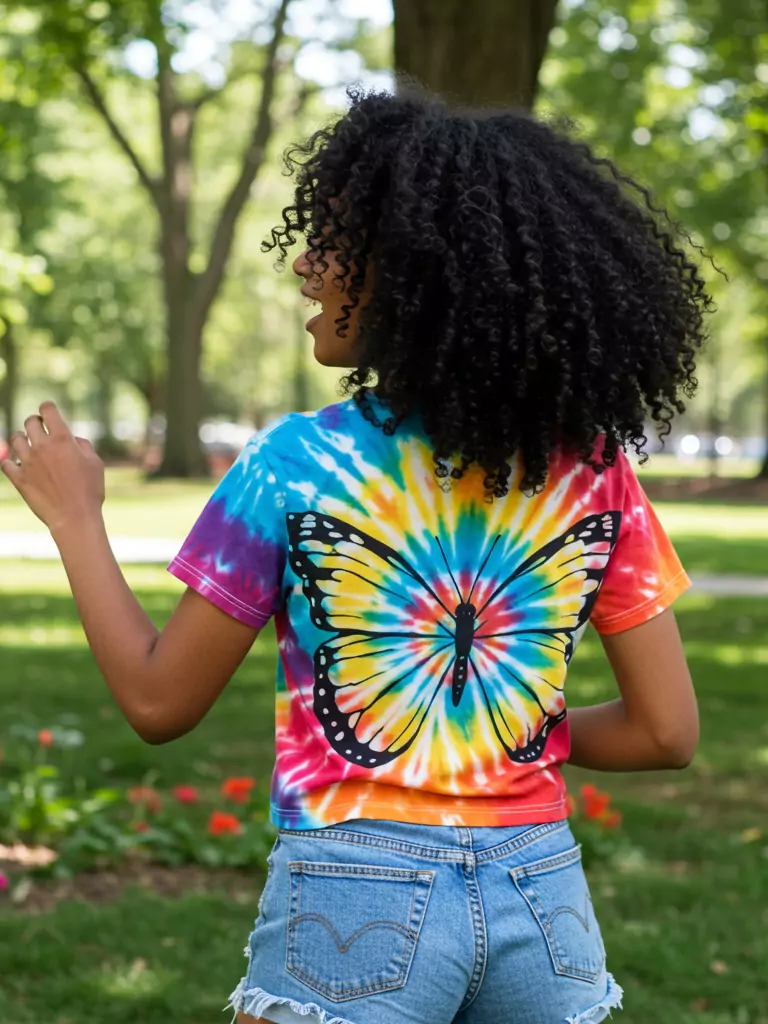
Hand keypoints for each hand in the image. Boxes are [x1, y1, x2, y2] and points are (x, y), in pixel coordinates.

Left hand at [1, 402, 105, 536]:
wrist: (74, 517)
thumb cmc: (90, 491)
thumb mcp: (95, 463)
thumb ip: (83, 445)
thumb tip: (73, 439)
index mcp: (62, 439)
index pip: (47, 409)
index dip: (48, 408)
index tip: (49, 414)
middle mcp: (42, 446)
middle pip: (29, 422)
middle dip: (36, 423)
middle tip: (40, 431)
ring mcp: (28, 462)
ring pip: (15, 439)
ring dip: (22, 440)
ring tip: (29, 447)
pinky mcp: (19, 478)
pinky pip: (6, 463)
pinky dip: (12, 462)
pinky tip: (20, 466)